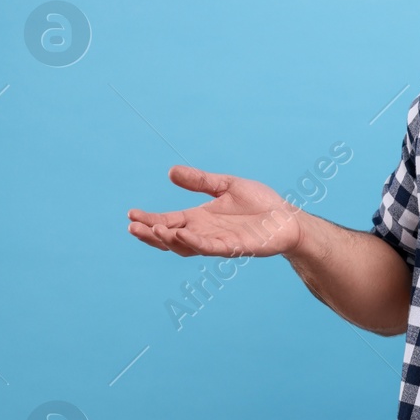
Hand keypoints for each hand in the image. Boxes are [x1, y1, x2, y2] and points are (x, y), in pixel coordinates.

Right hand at [127, 165, 303, 258]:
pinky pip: (211, 248)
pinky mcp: (235, 247)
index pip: (168, 221)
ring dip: (168, 239)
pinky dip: (195, 243)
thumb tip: (171, 171)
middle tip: (133, 226)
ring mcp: (218, 242)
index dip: (149, 219)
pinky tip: (182, 234)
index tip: (131, 214)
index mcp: (200, 219)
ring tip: (153, 229)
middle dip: (150, 233)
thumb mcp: (227, 186)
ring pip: (186, 246)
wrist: (288, 218)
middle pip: (170, 237)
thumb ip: (201, 181)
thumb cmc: (260, 204)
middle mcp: (205, 233)